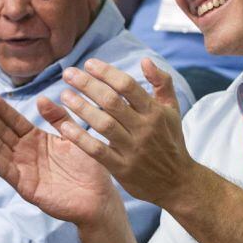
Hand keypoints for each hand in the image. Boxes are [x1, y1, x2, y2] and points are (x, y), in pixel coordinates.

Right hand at [0, 95, 118, 226]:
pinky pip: (7, 170)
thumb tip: (40, 98)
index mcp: (38, 140)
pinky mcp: (25, 186)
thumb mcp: (73, 136)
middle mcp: (27, 154)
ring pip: (0, 150)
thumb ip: (59, 118)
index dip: (3, 110)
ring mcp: (24, 170)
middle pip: (3, 134)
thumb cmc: (89, 168)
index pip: (15, 122)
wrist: (100, 198)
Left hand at [56, 58, 196, 207]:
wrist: (177, 182)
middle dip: (87, 84)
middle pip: (111, 101)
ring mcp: (132, 149)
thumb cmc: (171, 140)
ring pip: (103, 124)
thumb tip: (145, 60)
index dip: (106, 72)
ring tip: (64, 95)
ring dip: (81, 107)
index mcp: (155, 112)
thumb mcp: (172, 110)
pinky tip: (65, 126)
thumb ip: (161, 82)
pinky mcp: (122, 168)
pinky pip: (97, 151)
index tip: (89, 63)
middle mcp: (144, 128)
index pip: (127, 86)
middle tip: (69, 73)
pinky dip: (80, 138)